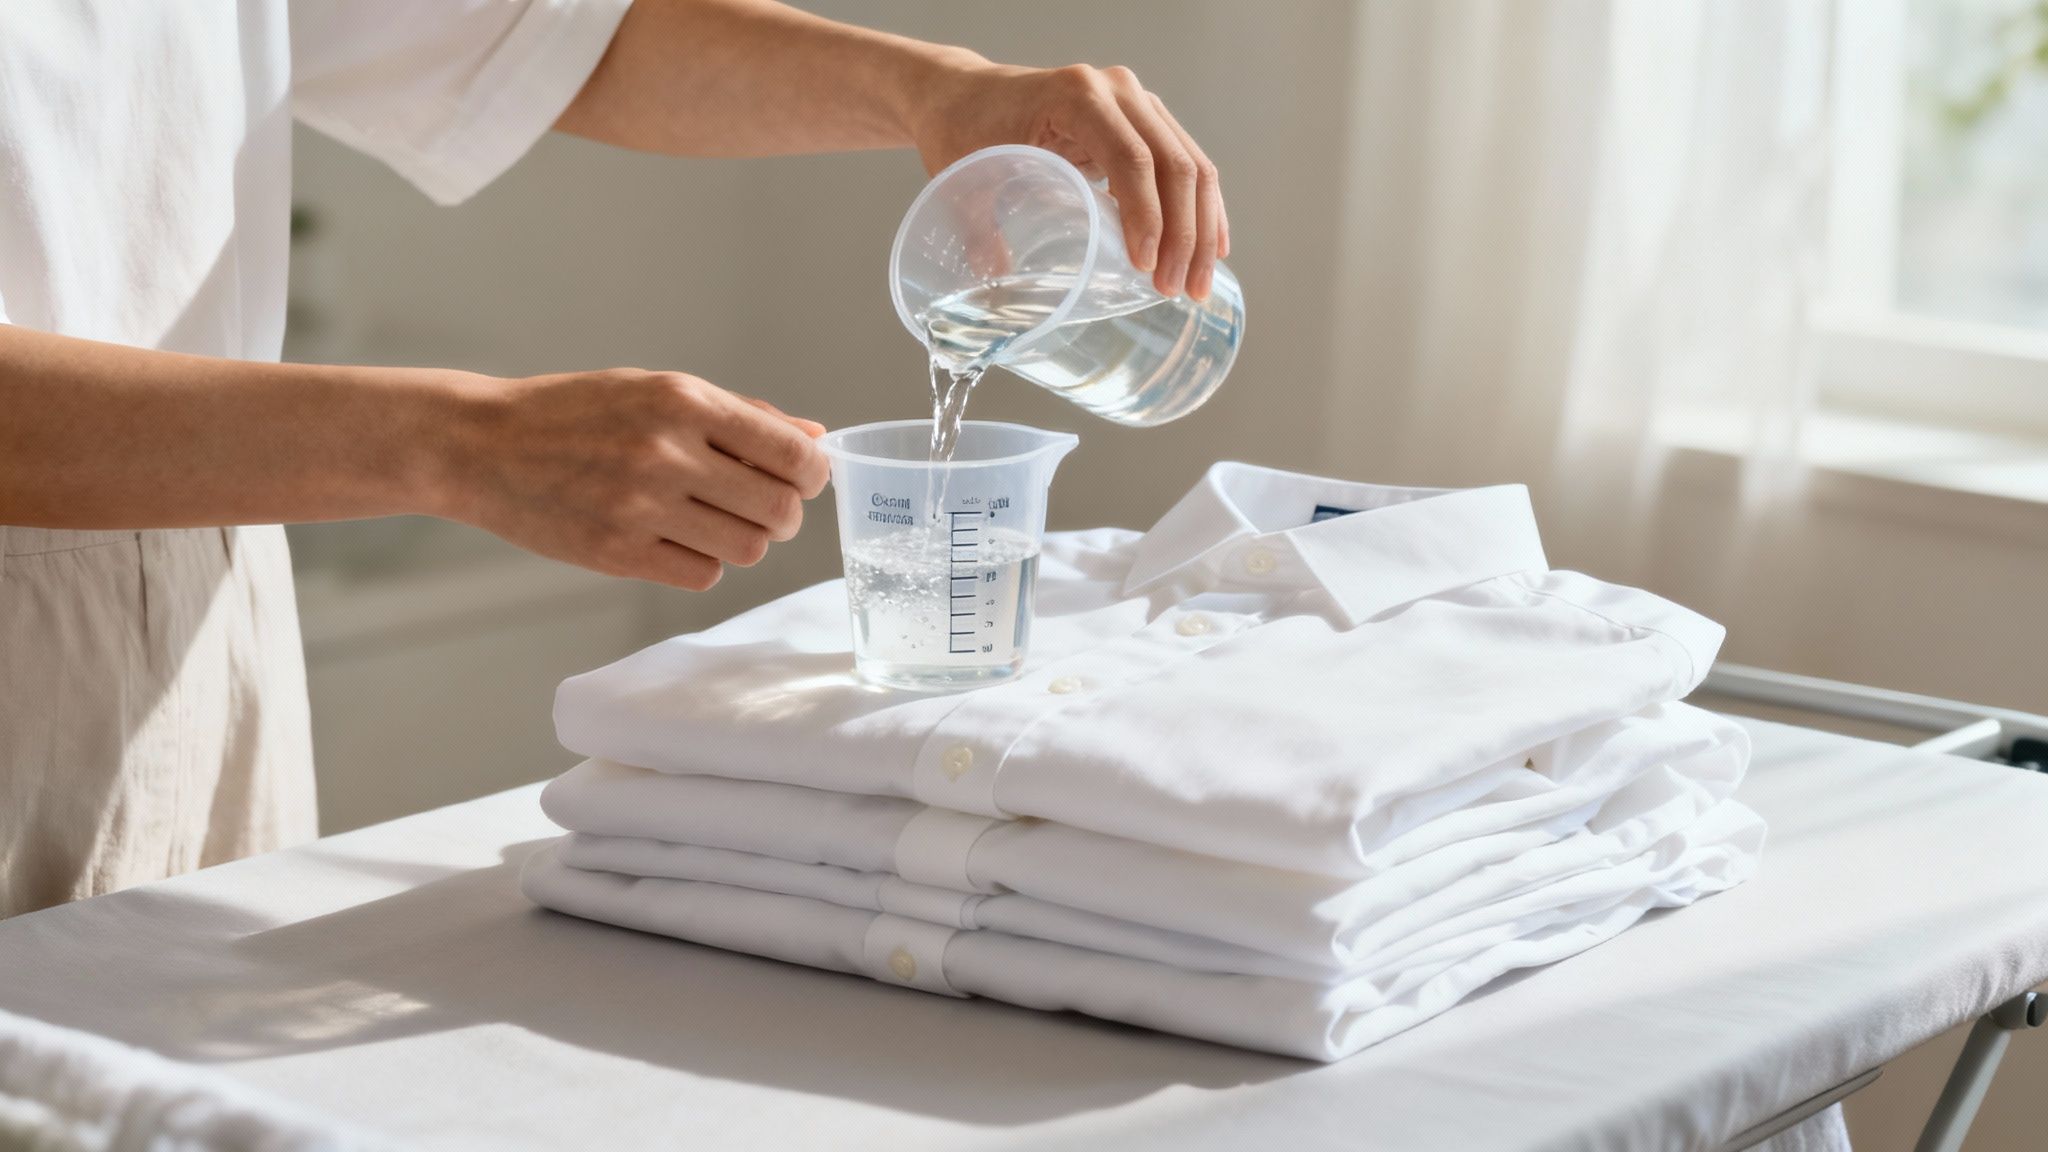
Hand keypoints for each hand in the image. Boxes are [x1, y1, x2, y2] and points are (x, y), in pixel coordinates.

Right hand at [439, 369, 828, 589]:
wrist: (481, 444)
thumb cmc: (576, 412)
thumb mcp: (656, 391)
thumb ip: (740, 415)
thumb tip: (815, 437)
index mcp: (683, 401)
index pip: (791, 454)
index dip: (812, 474)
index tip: (802, 478)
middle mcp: (667, 452)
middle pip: (779, 510)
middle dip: (784, 513)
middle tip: (762, 506)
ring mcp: (640, 507)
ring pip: (748, 549)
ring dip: (746, 540)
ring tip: (715, 521)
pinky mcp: (617, 553)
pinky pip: (703, 575)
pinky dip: (704, 562)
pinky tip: (678, 539)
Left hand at [909, 60, 1228, 299]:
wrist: (965, 96)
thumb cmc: (964, 131)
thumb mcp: (967, 179)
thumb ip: (978, 230)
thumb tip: (995, 283)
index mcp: (1077, 96)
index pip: (1131, 157)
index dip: (1147, 215)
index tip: (1145, 268)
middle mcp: (1117, 91)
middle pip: (1174, 164)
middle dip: (1183, 235)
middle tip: (1176, 291)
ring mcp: (1137, 103)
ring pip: (1191, 167)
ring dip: (1201, 230)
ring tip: (1196, 286)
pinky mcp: (1145, 121)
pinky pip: (1187, 164)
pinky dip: (1202, 209)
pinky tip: (1212, 249)